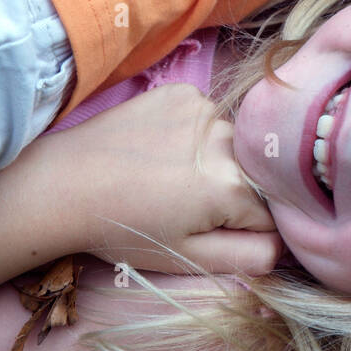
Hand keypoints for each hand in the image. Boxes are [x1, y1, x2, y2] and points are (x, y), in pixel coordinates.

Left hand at [47, 84, 285, 274]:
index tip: (210, 229)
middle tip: (184, 205)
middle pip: (256, 174)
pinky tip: (164, 150)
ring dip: (217, 160)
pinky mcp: (183, 91)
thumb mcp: (189, 258)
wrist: (65, 184)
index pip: (272, 213)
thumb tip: (285, 246)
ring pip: (235, 144)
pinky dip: (196, 134)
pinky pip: (210, 117)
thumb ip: (250, 256)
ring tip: (171, 177)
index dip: (245, 227)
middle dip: (232, 192)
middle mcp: (228, 138)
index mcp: (235, 186)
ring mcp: (206, 107)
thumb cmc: (125, 228)